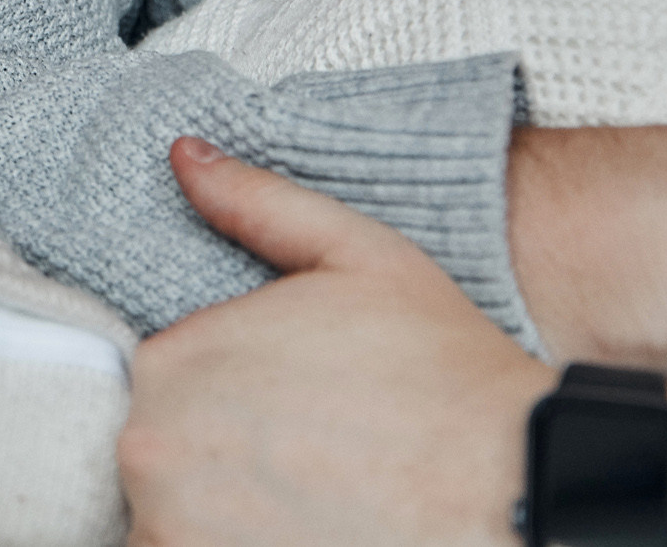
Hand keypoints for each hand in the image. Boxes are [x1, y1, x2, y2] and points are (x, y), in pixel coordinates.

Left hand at [122, 138, 554, 546]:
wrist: (515, 485)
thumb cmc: (445, 376)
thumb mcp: (357, 256)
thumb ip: (256, 204)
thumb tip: (183, 157)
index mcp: (173, 361)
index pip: (156, 384)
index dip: (217, 396)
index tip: (278, 413)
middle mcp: (151, 449)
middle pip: (156, 456)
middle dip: (214, 459)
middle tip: (303, 461)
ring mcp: (172, 528)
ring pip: (166, 519)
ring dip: (215, 516)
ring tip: (304, 502)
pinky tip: (297, 534)